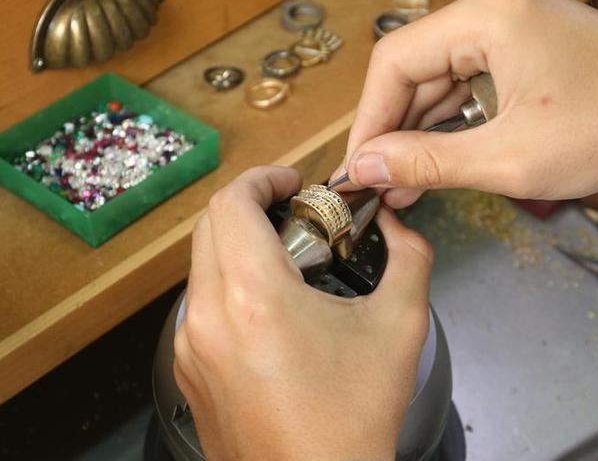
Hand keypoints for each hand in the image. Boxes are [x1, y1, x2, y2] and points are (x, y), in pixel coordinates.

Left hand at [173, 166, 432, 459]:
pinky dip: (230, 289)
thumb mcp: (399, 327)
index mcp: (254, 298)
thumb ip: (408, 257)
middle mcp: (207, 318)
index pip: (231, 202)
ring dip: (240, 250)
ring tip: (291, 271)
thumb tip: (397, 225)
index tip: (293, 184)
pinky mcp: (189, 371)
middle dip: (252, 208)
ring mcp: (190, 347)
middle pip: (210, 226)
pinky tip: (273, 316)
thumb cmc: (352, 419)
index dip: (262, 178)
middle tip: (298, 221)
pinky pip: (201, 307)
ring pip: (203, 267)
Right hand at [337, 0, 597, 207]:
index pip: (395, 63)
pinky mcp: (516, 30)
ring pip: (435, 71)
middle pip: (412, 66)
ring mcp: (505, 11)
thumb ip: (427, 163)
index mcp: (488, 14)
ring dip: (418, 126)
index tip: (357, 168)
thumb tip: (365, 167)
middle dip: (393, 129)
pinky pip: (462, 70)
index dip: (369, 121)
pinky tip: (432, 154)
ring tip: (402, 182)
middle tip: (377, 183)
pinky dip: (448, 113)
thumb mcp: (509, 159)